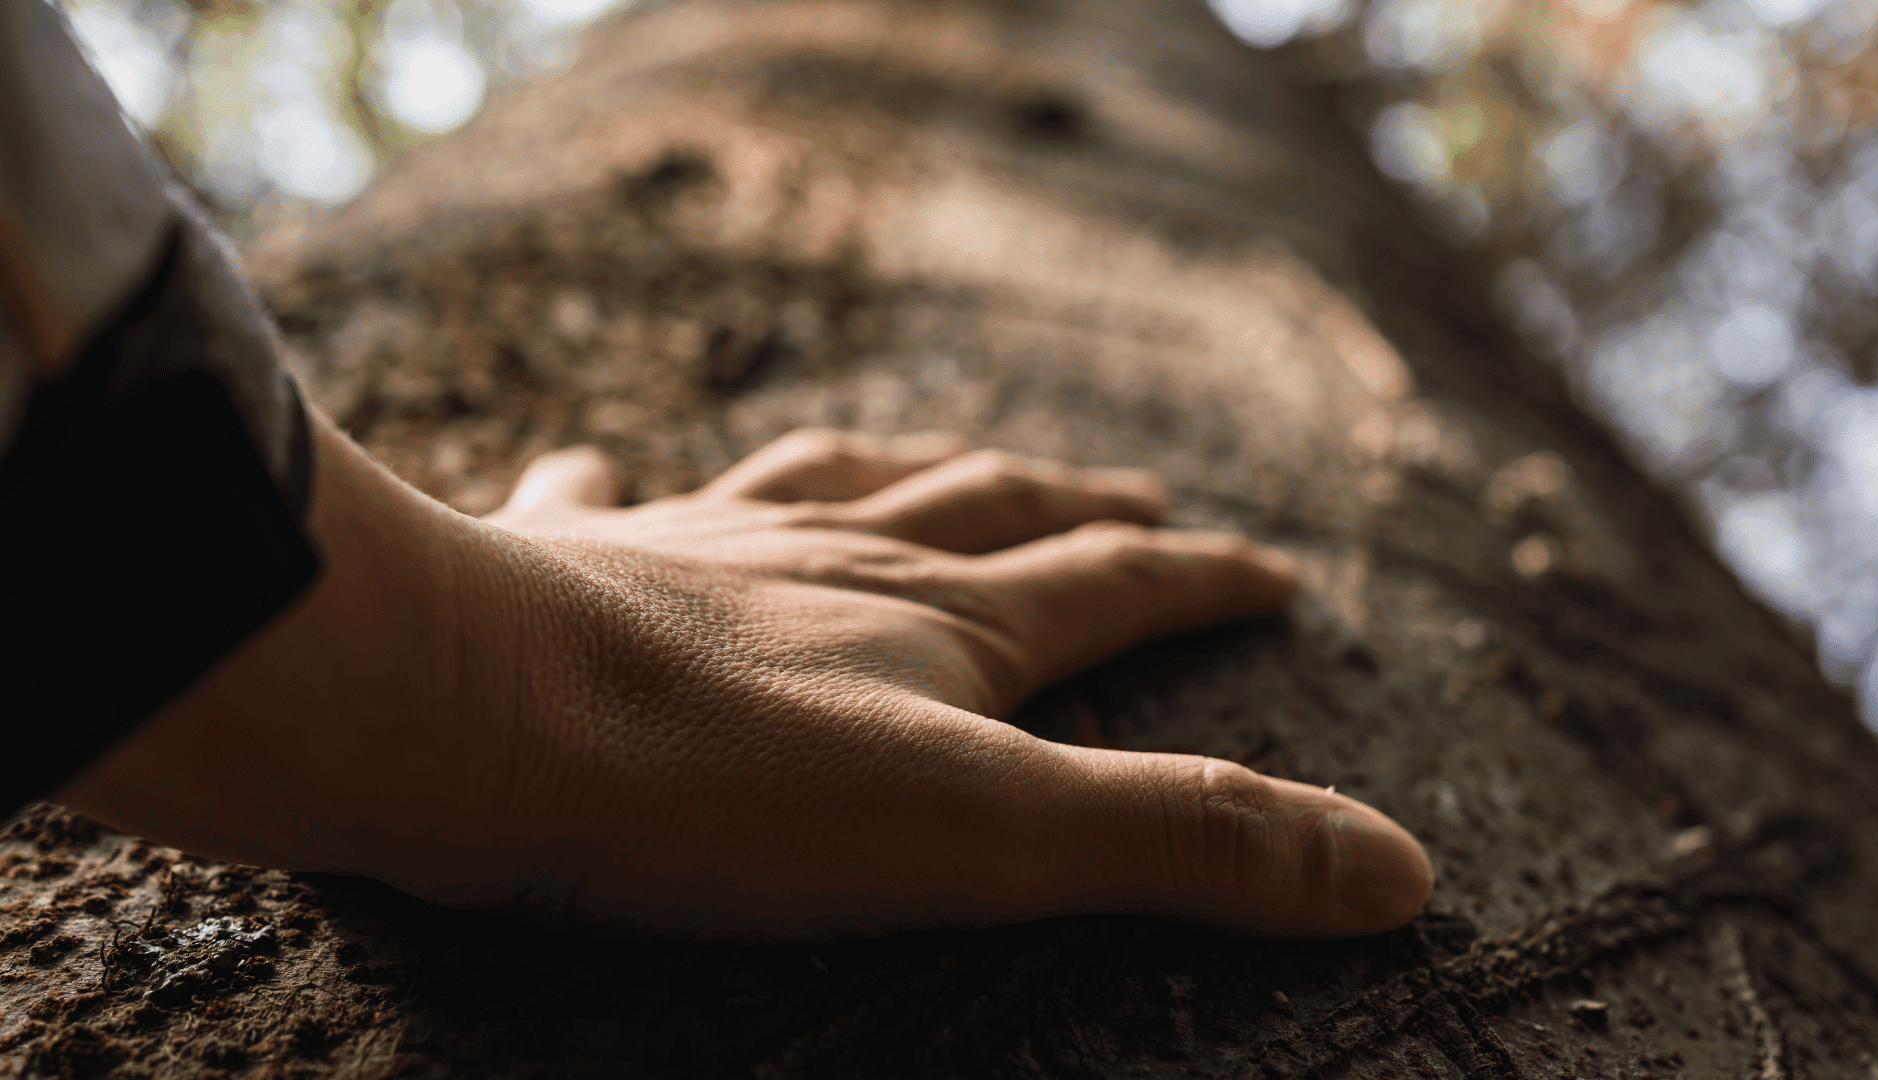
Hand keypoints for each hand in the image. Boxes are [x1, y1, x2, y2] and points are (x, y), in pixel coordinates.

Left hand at [60, 422, 1431, 942]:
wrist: (465, 712)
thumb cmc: (723, 788)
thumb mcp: (989, 838)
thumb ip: (1187, 844)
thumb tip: (1395, 867)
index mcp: (944, 622)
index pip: (1111, 584)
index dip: (1202, 580)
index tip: (1269, 570)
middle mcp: (834, 558)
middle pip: (985, 509)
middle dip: (1074, 508)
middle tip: (1130, 496)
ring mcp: (698, 548)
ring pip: (828, 483)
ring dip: (898, 471)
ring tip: (932, 461)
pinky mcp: (569, 569)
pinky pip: (601, 496)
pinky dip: (616, 480)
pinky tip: (600, 463)